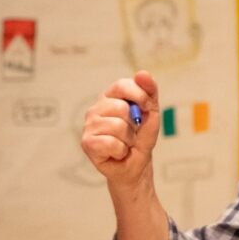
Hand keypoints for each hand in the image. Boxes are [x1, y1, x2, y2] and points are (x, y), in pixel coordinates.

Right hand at [80, 70, 159, 187]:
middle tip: (132, 133)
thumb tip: (142, 73)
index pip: (122, 85)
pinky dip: (121, 151)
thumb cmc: (140, 138)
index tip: (147, 107)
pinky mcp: (87, 142)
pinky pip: (112, 143)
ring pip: (118, 127)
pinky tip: (117, 152)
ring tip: (124, 144)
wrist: (135, 166)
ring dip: (128, 140)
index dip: (139, 95)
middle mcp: (96, 109)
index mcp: (110, 97)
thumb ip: (149, 92)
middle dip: (134, 124)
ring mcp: (89, 125)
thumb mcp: (151, 113)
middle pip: (122, 108)